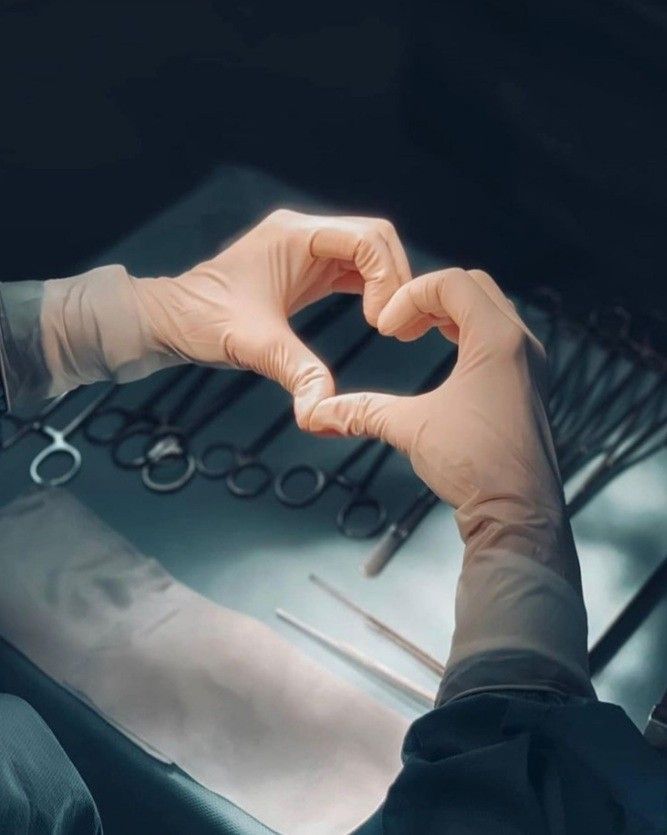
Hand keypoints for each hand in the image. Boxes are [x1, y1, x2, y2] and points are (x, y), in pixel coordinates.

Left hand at [133, 209, 410, 425]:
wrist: (170, 320)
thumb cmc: (202, 321)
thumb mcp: (254, 346)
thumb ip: (296, 373)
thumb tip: (322, 411)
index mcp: (294, 235)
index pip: (366, 238)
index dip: (385, 277)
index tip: (378, 322)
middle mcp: (304, 234)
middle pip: (376, 240)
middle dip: (394, 280)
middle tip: (394, 328)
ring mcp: (306, 250)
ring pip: (369, 254)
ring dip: (387, 286)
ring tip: (390, 327)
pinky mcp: (307, 269)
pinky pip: (354, 271)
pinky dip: (371, 291)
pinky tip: (374, 321)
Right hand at [309, 268, 578, 583]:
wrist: (518, 513)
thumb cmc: (476, 465)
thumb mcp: (410, 428)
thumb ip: (362, 411)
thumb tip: (316, 412)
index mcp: (498, 339)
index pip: (452, 283)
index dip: (410, 296)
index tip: (386, 329)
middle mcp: (521, 344)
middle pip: (473, 287)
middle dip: (429, 298)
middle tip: (399, 327)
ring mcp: (529, 364)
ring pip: (488, 311)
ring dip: (448, 315)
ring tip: (415, 335)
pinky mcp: (527, 385)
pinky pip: (497, 338)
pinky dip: (465, 335)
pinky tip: (443, 358)